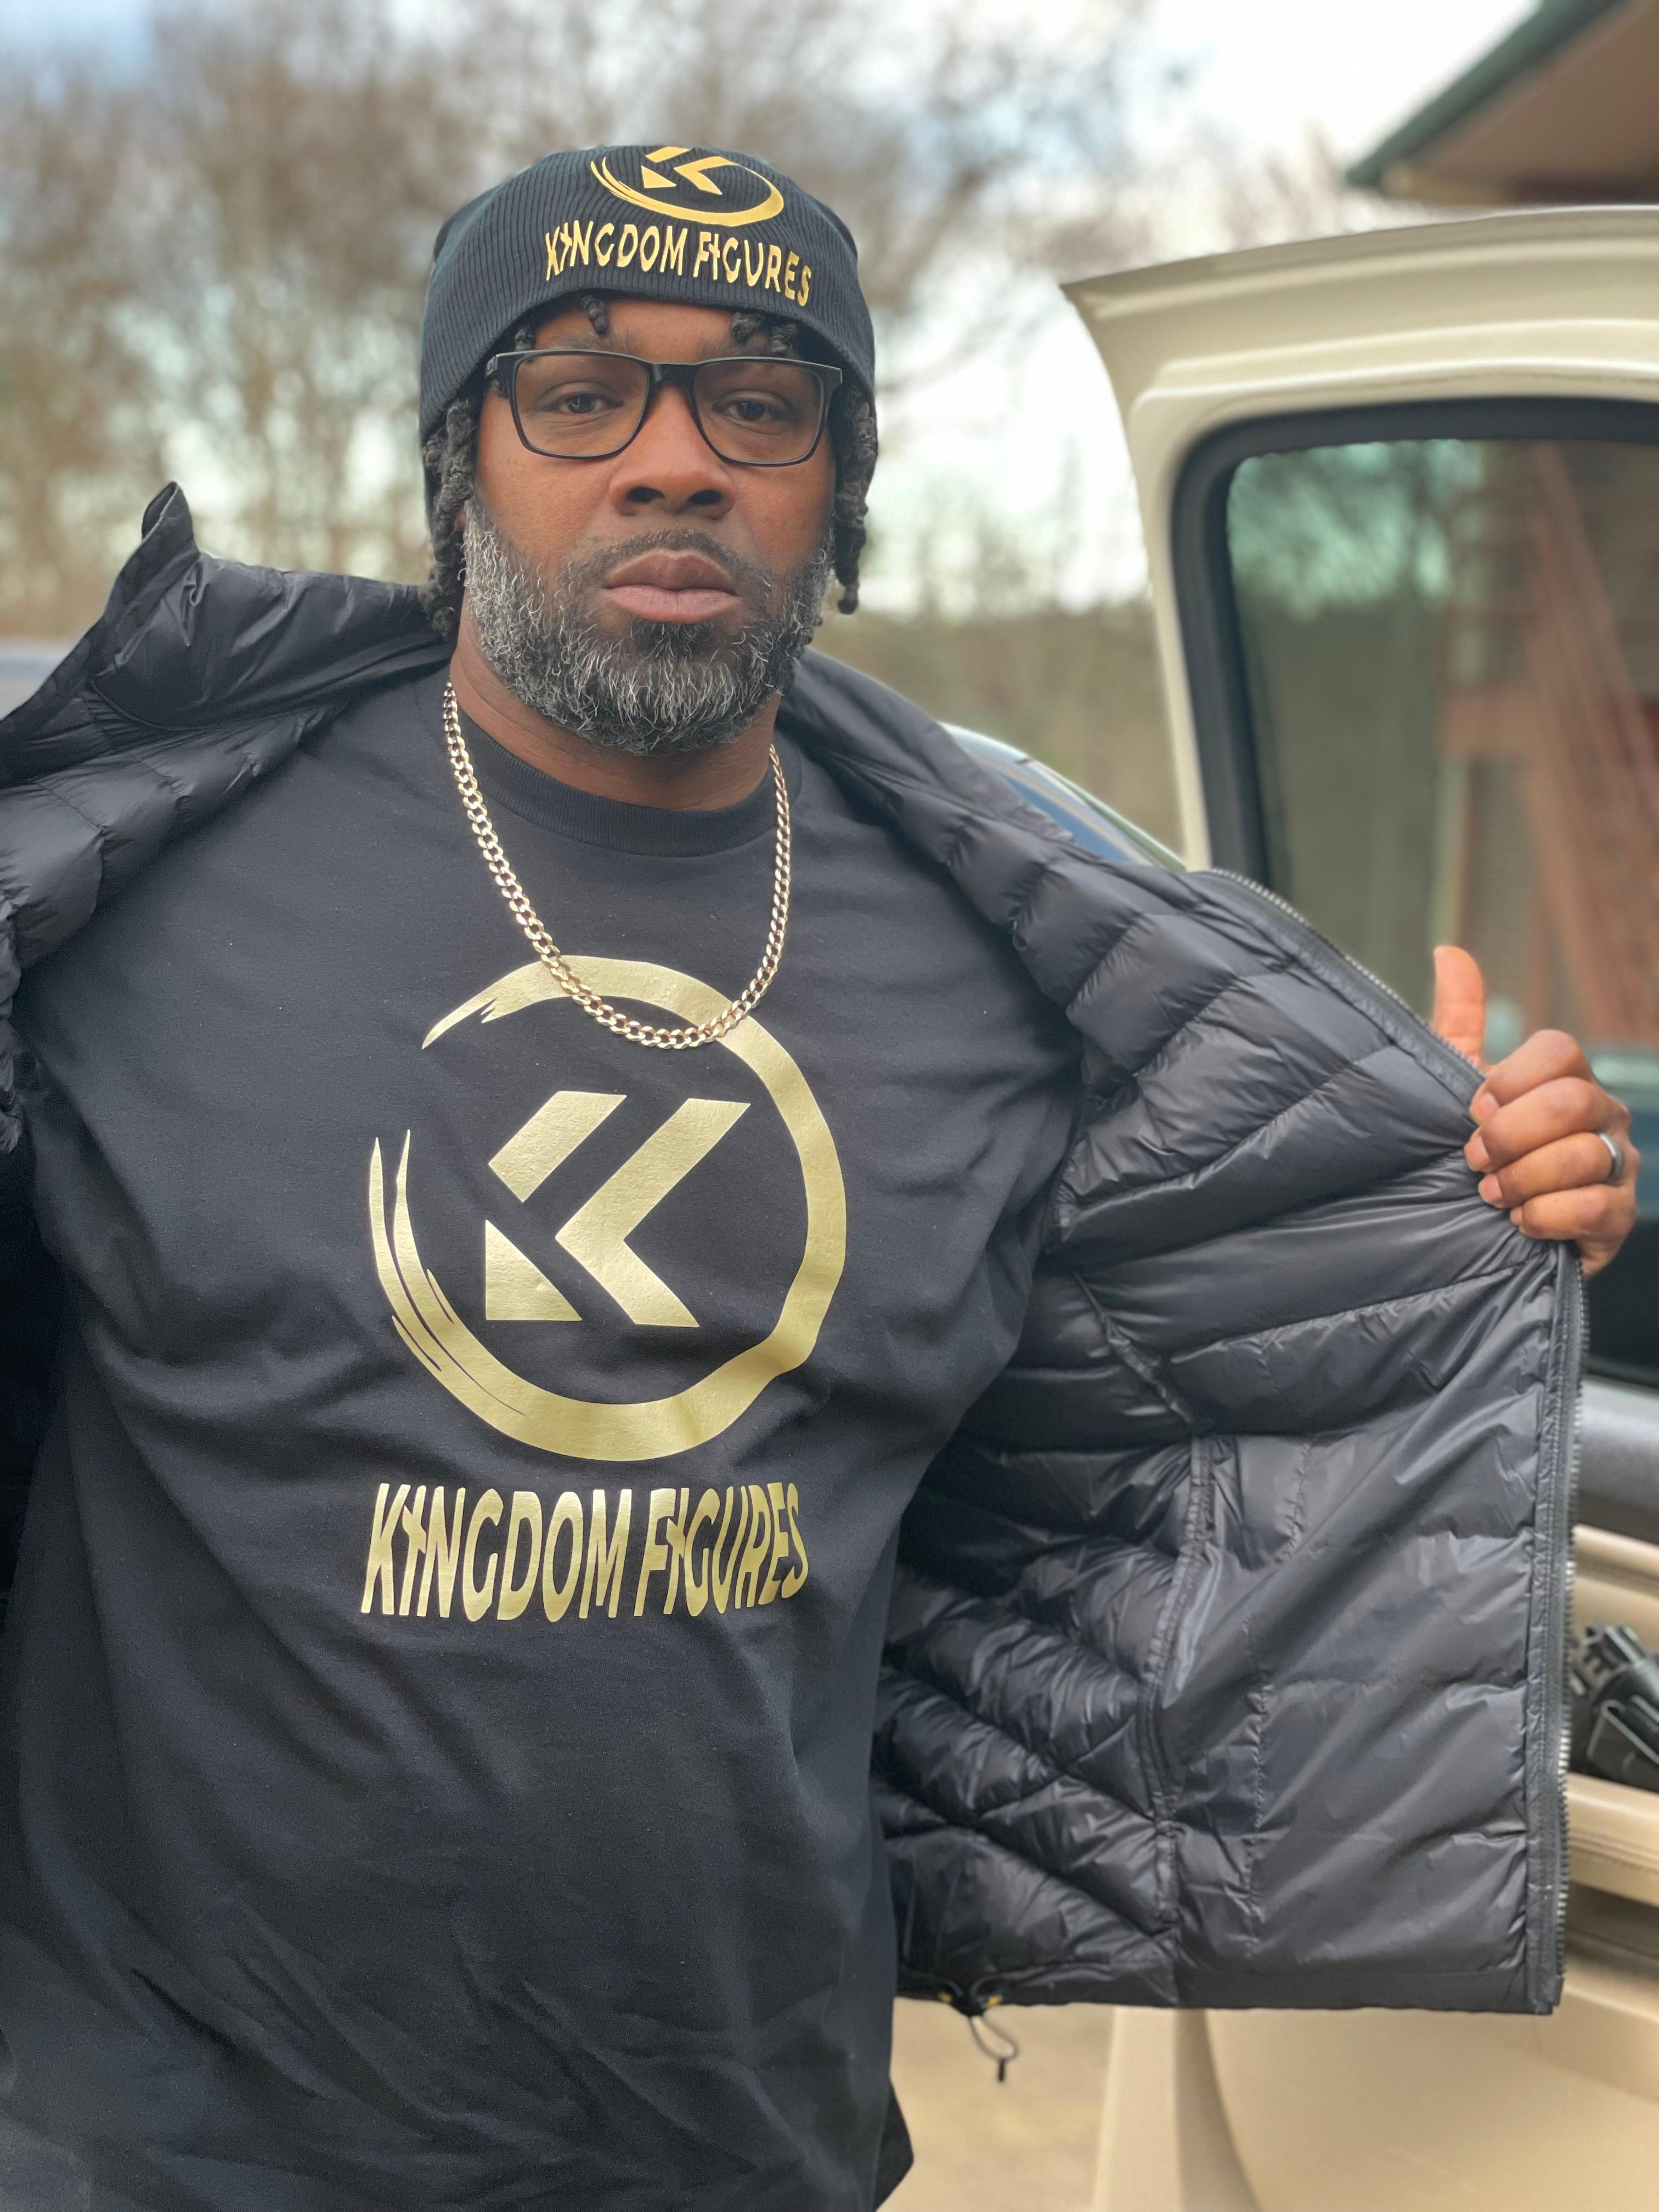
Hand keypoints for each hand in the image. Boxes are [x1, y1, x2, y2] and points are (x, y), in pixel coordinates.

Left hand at [1431, 946, 1636, 1278]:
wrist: (1471, 1232)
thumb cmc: (1471, 1151)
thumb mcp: (1452, 1085)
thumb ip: (1457, 1021)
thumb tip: (1449, 952)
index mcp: (1566, 1078)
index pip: (1559, 1051)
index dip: (1510, 1080)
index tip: (1473, 1108)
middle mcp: (1602, 1116)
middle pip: (1570, 1102)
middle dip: (1510, 1134)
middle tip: (1474, 1158)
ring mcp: (1617, 1165)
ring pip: (1583, 1156)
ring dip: (1522, 1179)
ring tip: (1490, 1194)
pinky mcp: (1617, 1219)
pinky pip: (1596, 1208)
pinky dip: (1546, 1216)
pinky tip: (1519, 1223)